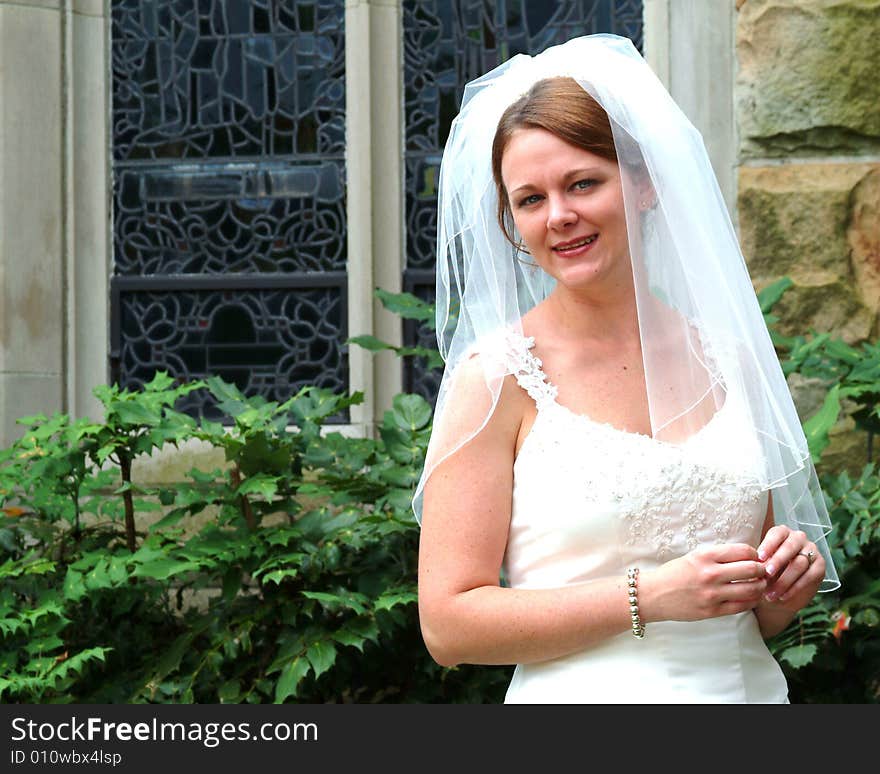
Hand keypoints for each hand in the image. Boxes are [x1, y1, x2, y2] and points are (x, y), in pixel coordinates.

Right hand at [641, 543, 766, 622]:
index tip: (756, 557)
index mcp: (705, 556)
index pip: (743, 551)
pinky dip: (752, 601)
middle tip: (762, 571)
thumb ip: (718, 557)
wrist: (653, 595)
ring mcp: (712, 594)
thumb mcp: (693, 557)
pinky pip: (742, 606)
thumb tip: (747, 557)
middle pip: (752, 569)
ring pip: (751, 589)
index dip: (755, 554)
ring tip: (758, 585)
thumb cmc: (673, 573)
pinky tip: (750, 597)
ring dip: (760, 586)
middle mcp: (710, 574)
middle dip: (762, 570)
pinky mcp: (713, 610)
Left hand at [757, 526, 824, 611]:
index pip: (777, 534)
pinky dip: (795, 588)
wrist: (781, 591)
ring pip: (800, 563)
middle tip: (766, 574)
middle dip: (777, 561)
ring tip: (770, 593)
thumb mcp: (761, 565)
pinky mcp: (820, 566)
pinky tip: (783, 596)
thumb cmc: (767, 573)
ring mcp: (812, 550)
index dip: (768, 545)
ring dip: (784, 580)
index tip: (759, 558)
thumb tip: (754, 563)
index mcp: (782, 532)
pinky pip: (809, 576)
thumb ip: (760, 562)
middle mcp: (798, 538)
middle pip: (789, 547)